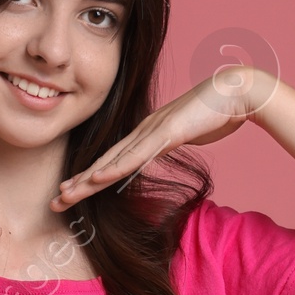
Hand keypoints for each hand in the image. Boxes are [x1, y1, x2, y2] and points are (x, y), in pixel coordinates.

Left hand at [52, 65, 279, 208]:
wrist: (239, 92)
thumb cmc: (218, 112)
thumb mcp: (186, 134)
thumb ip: (169, 143)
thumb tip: (159, 152)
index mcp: (148, 133)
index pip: (113, 161)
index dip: (90, 178)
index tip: (71, 194)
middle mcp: (144, 131)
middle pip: (105, 162)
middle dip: (78, 183)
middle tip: (55, 202)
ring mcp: (153, 131)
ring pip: (113, 161)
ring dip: (87, 180)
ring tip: (64, 195)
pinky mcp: (166, 132)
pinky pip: (135, 155)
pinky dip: (114, 168)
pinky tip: (96, 179)